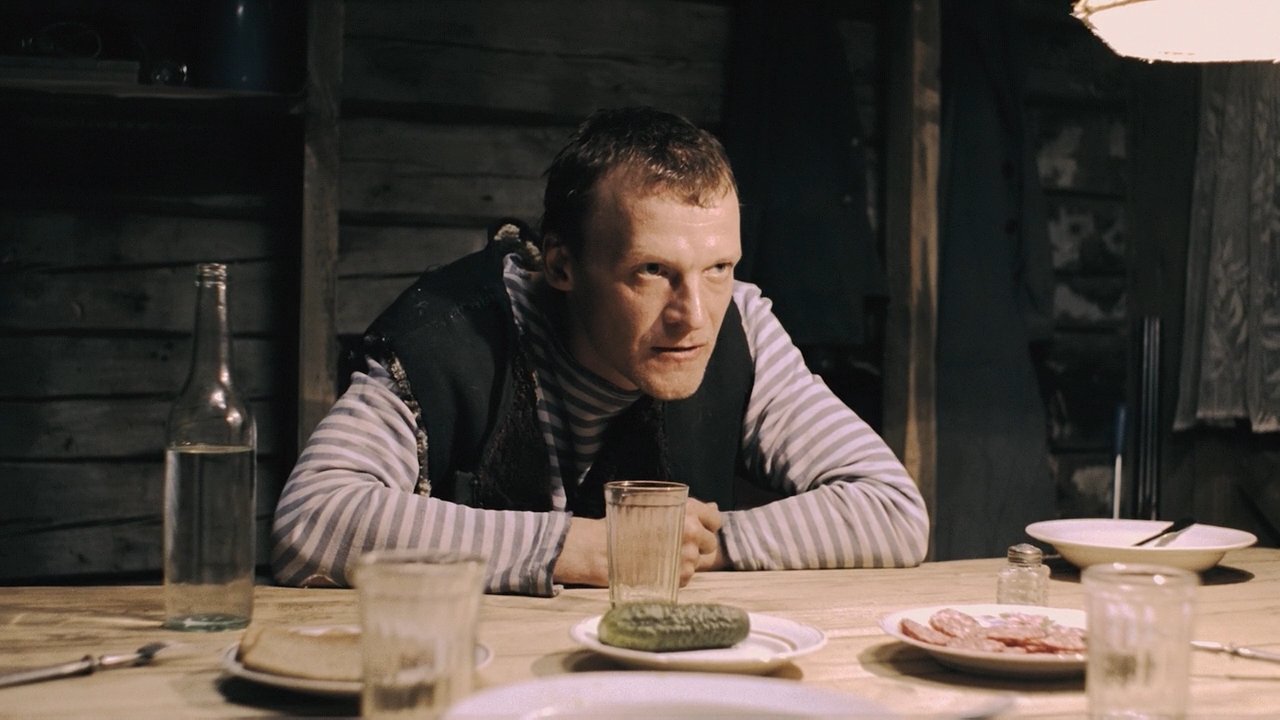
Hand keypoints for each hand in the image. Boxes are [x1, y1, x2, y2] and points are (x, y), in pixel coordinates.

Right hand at [551, 497, 726, 587]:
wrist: (599, 548)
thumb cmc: (621, 523)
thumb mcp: (652, 504)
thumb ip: (686, 509)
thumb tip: (713, 509)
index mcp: (686, 509)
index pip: (715, 519)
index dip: (707, 524)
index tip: (697, 528)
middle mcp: (691, 532)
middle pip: (710, 543)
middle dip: (698, 545)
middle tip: (675, 545)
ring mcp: (687, 556)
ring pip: (699, 562)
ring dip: (685, 561)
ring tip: (661, 558)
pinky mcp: (679, 577)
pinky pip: (687, 577)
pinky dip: (676, 575)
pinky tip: (658, 568)